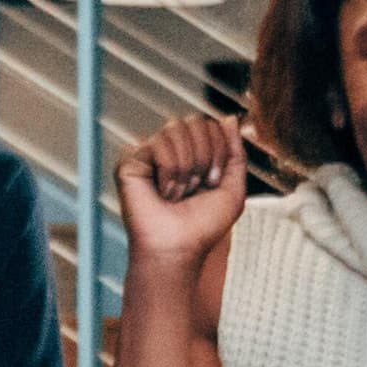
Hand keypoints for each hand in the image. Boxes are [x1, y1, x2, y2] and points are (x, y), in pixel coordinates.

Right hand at [116, 115, 249, 273]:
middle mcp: (168, 151)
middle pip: (194, 121)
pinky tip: (163, 192)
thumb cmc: (203, 226)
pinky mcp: (130, 163)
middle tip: (196, 187)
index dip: (218, 150)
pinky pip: (157, 143)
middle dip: (204, 156)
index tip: (212, 183)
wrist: (178, 249)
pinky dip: (169, 171)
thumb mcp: (233, 188)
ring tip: (178, 193)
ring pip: (175, 128)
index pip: (210, 125)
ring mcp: (147, 155)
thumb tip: (229, 117)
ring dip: (186, 166)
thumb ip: (236, 152)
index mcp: (191, 154)